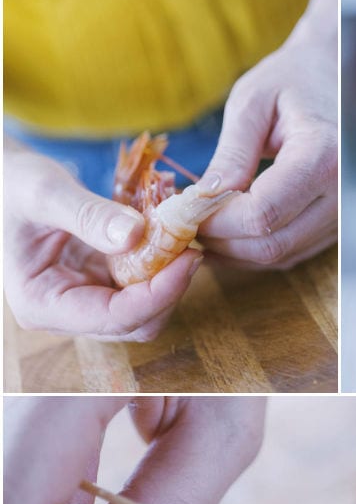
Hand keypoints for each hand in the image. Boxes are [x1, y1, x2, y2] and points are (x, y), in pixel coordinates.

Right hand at [3, 139, 202, 339]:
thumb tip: (136, 235)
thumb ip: (87, 214)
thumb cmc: (10, 184)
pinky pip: (144, 287)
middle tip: (190, 245)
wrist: (7, 181)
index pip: (115, 318)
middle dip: (169, 288)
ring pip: (147, 309)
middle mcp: (68, 314)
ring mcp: (89, 302)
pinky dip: (161, 265)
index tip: (189, 259)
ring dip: (169, 277)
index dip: (158, 294)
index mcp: (42, 305)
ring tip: (180, 237)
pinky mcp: (105, 286)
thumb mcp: (43, 190)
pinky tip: (168, 237)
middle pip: (138, 322)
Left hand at [198, 0, 337, 268]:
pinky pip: (292, 252)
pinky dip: (256, 249)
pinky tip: (229, 232)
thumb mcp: (252, 102)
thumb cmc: (294, 80)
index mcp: (323, 157)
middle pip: (271, 244)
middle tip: (185, 224)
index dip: (216, 222)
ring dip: (236, 251)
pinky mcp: (337, 226)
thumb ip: (230, 155)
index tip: (183, 210)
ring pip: (281, 255)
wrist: (339, 80)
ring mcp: (343, 215)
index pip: (261, 214)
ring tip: (202, 227)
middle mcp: (341, 195)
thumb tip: (202, 202)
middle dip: (222, 241)